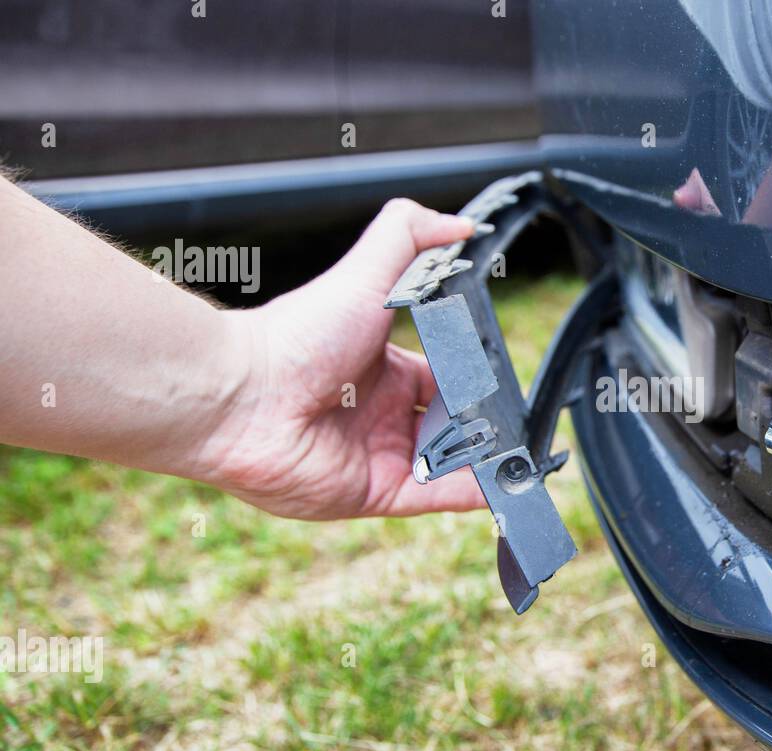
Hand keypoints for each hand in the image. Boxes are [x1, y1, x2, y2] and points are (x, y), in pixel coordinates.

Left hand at [207, 199, 486, 519]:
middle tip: (517, 423)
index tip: (506, 384)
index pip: (445, 377)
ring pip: (449, 464)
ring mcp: (379, 455)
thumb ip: (408, 236)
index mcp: (383, 368)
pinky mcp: (376, 492)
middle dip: (484, 426)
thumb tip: (460, 223)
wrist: (243, 396)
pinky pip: (435, 498)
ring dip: (485, 462)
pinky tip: (502, 484)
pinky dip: (472, 494)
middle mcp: (381, 414)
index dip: (476, 382)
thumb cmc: (296, 336)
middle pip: (451, 425)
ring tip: (521, 455)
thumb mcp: (364, 274)